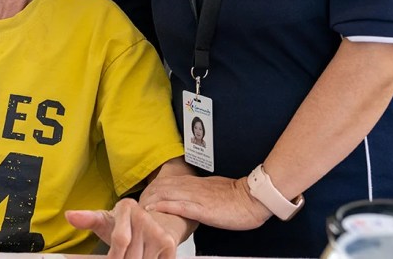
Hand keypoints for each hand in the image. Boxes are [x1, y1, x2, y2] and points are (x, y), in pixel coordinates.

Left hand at [66, 198, 184, 258]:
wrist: (154, 224)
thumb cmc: (126, 225)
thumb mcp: (106, 221)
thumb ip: (88, 219)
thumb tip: (69, 215)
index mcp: (126, 207)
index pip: (120, 239)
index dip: (113, 256)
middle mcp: (144, 217)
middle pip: (130, 256)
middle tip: (121, 256)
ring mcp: (159, 231)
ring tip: (132, 254)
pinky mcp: (170, 245)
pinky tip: (143, 256)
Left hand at [141, 174, 271, 230]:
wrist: (254, 198)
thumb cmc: (239, 196)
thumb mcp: (216, 189)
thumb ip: (202, 191)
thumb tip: (192, 195)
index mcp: (197, 183)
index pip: (169, 182)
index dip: (155, 188)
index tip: (145, 195)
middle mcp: (194, 187)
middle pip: (164, 186)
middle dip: (149, 194)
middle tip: (137, 203)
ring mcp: (198, 198)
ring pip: (168, 194)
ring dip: (152, 200)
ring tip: (140, 207)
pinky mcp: (204, 210)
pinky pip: (181, 206)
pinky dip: (166, 207)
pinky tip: (156, 210)